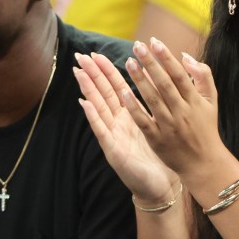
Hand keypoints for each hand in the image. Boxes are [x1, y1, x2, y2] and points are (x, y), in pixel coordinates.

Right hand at [74, 50, 178, 203]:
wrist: (160, 185)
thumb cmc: (159, 155)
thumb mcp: (155, 124)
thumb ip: (151, 104)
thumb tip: (153, 80)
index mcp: (130, 115)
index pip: (115, 87)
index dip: (106, 70)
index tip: (96, 53)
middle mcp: (118, 123)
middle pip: (103, 93)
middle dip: (92, 74)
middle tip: (80, 55)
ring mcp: (113, 136)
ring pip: (98, 107)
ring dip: (88, 89)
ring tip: (79, 72)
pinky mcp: (113, 151)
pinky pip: (102, 130)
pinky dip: (93, 117)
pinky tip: (85, 103)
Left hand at [122, 38, 226, 179]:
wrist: (203, 163)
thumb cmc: (206, 128)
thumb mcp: (211, 101)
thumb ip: (203, 76)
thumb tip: (185, 56)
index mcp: (195, 101)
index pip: (180, 75)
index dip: (166, 58)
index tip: (154, 42)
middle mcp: (182, 112)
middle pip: (165, 84)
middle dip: (151, 63)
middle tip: (137, 46)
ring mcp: (169, 126)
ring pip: (153, 100)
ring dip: (140, 80)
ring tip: (129, 62)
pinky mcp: (157, 140)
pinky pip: (144, 121)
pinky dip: (135, 107)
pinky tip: (124, 92)